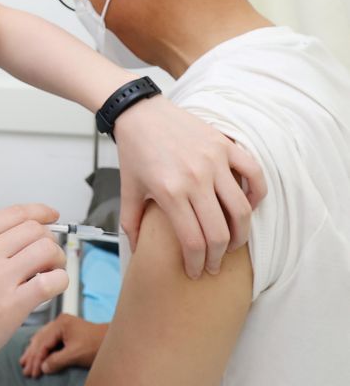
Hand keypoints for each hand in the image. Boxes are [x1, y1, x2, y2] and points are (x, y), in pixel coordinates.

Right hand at [0, 204, 68, 384]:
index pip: (16, 213)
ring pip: (47, 249)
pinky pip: (52, 280)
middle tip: (48, 257)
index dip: (41, 212)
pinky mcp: (11, 304)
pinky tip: (52, 287)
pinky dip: (60, 280)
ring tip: (49, 272)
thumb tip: (29, 237)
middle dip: (50, 241)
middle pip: (36, 229)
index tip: (51, 216)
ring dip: (57, 260)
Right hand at [19, 313, 107, 377]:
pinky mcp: (67, 332)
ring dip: (34, 352)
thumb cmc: (96, 346)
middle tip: (25, 370)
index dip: (36, 359)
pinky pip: (49, 341)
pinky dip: (42, 349)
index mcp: (60, 324)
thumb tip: (43, 368)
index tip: (32, 373)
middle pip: (40, 340)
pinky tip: (36, 354)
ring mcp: (63, 326)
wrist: (115, 342)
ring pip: (43, 339)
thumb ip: (57, 361)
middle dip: (32, 356)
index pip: (43, 343)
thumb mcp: (75, 354)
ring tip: (25, 363)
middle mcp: (59, 322)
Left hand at [115, 94, 266, 278]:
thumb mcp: (128, 190)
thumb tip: (136, 251)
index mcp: (170, 193)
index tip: (197, 272)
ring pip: (242, 209)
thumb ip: (132, 223)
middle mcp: (195, 178)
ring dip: (241, 234)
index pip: (194, 241)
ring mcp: (214, 161)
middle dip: (218, 257)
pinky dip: (256, 194)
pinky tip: (247, 207)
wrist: (140, 113)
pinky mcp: (226, 145)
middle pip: (220, 232)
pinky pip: (254, 174)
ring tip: (233, 243)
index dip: (198, 263)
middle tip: (214, 265)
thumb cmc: (133, 153)